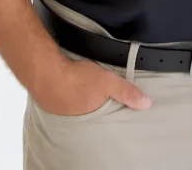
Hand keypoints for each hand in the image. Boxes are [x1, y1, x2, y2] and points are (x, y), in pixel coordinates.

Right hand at [31, 55, 150, 115]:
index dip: (112, 112)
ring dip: (83, 101)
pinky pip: (65, 101)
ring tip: (87, 91)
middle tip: (100, 97)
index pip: (107, 119)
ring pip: (78, 109)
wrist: (45, 71)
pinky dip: (69, 95)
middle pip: (93, 115)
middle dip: (98, 108)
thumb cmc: (75, 78)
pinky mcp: (52, 102)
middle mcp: (77, 119)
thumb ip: (127, 92)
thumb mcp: (108, 83)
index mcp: (92, 118)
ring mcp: (63, 112)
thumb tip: (146, 104)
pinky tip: (71, 86)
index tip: (116, 107)